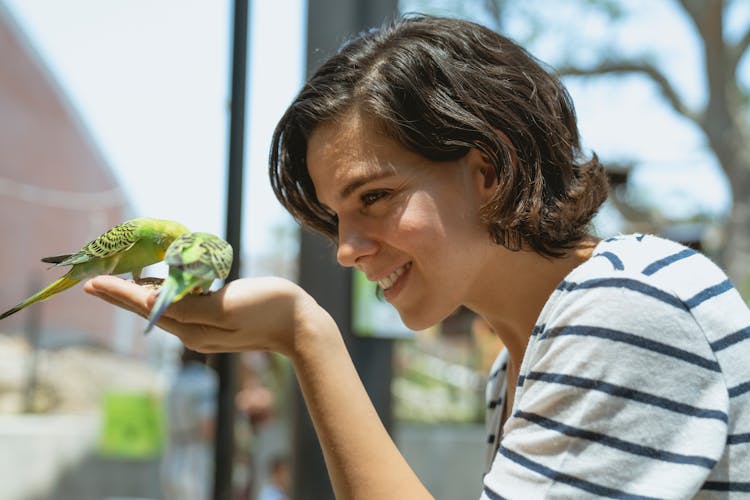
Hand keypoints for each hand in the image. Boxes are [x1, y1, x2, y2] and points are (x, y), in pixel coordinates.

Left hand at [83, 275, 333, 357]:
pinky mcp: (218, 320)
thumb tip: (149, 300)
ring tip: (121, 280)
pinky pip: (183, 305)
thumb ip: (186, 304)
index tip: (93, 282)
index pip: (146, 307)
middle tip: (95, 281)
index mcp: (191, 327)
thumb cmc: (268, 309)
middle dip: (122, 294)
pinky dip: (166, 293)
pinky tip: (163, 283)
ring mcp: (206, 328)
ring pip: (164, 307)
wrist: (301, 326)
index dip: (118, 292)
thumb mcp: (225, 305)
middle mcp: (193, 331)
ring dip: (142, 293)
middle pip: (149, 309)